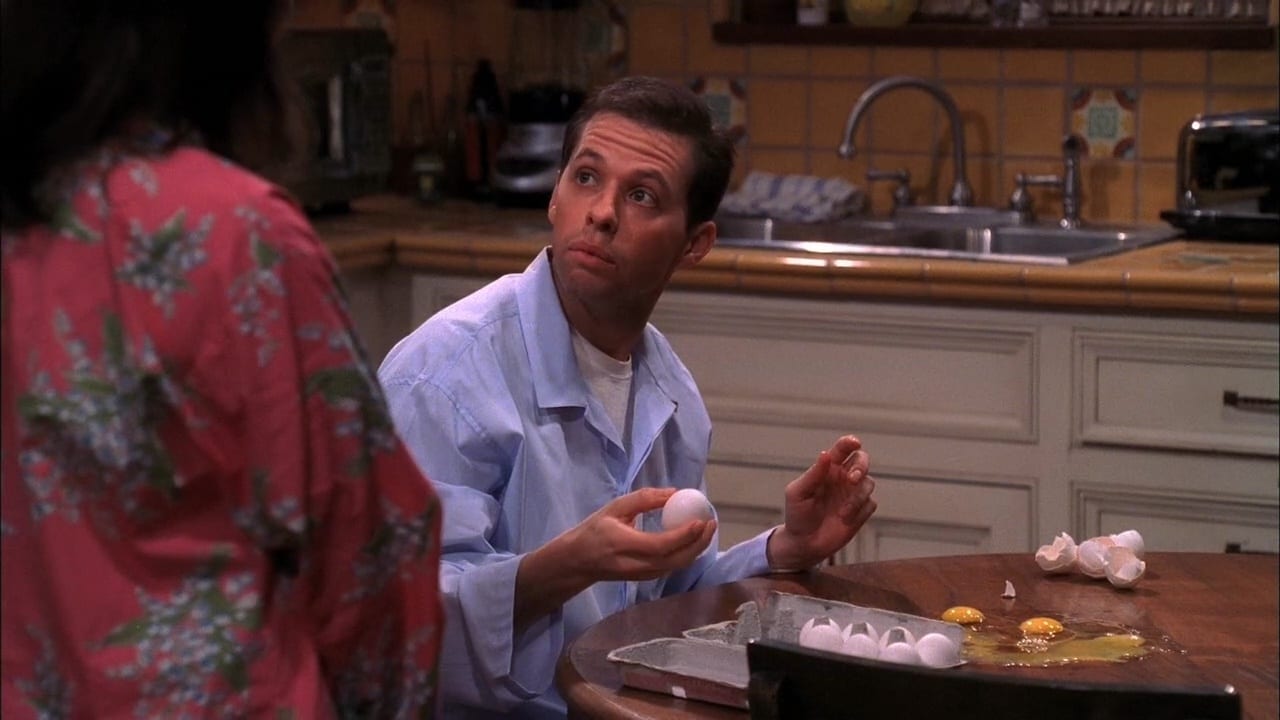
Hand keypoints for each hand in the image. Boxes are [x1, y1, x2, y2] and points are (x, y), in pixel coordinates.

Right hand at [515, 487, 715, 628]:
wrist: (578, 562)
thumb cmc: (594, 531)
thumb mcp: (614, 508)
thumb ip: (643, 499)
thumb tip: (674, 493)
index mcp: (623, 545)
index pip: (659, 545)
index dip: (683, 535)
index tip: (700, 520)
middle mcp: (635, 565)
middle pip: (674, 561)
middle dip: (698, 544)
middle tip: (711, 523)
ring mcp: (642, 575)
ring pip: (677, 566)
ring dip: (696, 549)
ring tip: (707, 528)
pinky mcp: (647, 578)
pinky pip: (672, 567)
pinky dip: (688, 553)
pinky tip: (694, 538)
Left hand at [768, 435, 876, 570]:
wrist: (803, 544)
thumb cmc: (797, 515)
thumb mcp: (798, 493)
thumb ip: (813, 474)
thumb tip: (826, 453)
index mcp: (827, 469)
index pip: (842, 449)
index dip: (850, 442)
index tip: (855, 443)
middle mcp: (843, 478)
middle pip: (862, 460)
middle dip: (861, 466)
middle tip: (852, 479)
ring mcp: (853, 494)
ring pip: (869, 483)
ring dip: (857, 497)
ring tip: (842, 513)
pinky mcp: (861, 511)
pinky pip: (870, 504)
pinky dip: (860, 511)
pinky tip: (845, 520)